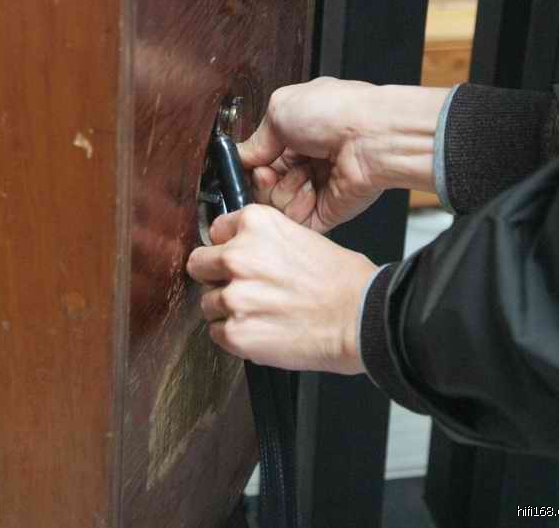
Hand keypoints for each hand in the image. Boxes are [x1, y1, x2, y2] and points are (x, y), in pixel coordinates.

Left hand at [186, 204, 376, 373]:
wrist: (359, 316)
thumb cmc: (340, 278)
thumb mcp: (299, 235)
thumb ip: (261, 240)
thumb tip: (236, 250)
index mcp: (254, 223)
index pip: (215, 232)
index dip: (228, 247)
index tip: (239, 259)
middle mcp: (237, 255)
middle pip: (199, 265)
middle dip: (216, 276)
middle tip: (243, 288)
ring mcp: (233, 296)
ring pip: (208, 303)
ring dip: (228, 310)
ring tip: (262, 313)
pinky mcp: (235, 332)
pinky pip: (217, 333)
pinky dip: (235, 335)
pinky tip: (263, 330)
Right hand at [239, 77, 448, 232]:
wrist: (374, 137)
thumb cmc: (335, 113)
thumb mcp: (280, 109)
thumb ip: (255, 139)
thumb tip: (240, 156)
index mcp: (296, 134)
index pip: (259, 160)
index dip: (252, 166)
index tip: (253, 164)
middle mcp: (306, 161)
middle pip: (263, 187)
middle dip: (264, 181)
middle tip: (274, 171)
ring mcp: (316, 188)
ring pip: (275, 207)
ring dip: (283, 191)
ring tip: (303, 175)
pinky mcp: (327, 212)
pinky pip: (296, 223)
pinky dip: (297, 209)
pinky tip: (311, 191)